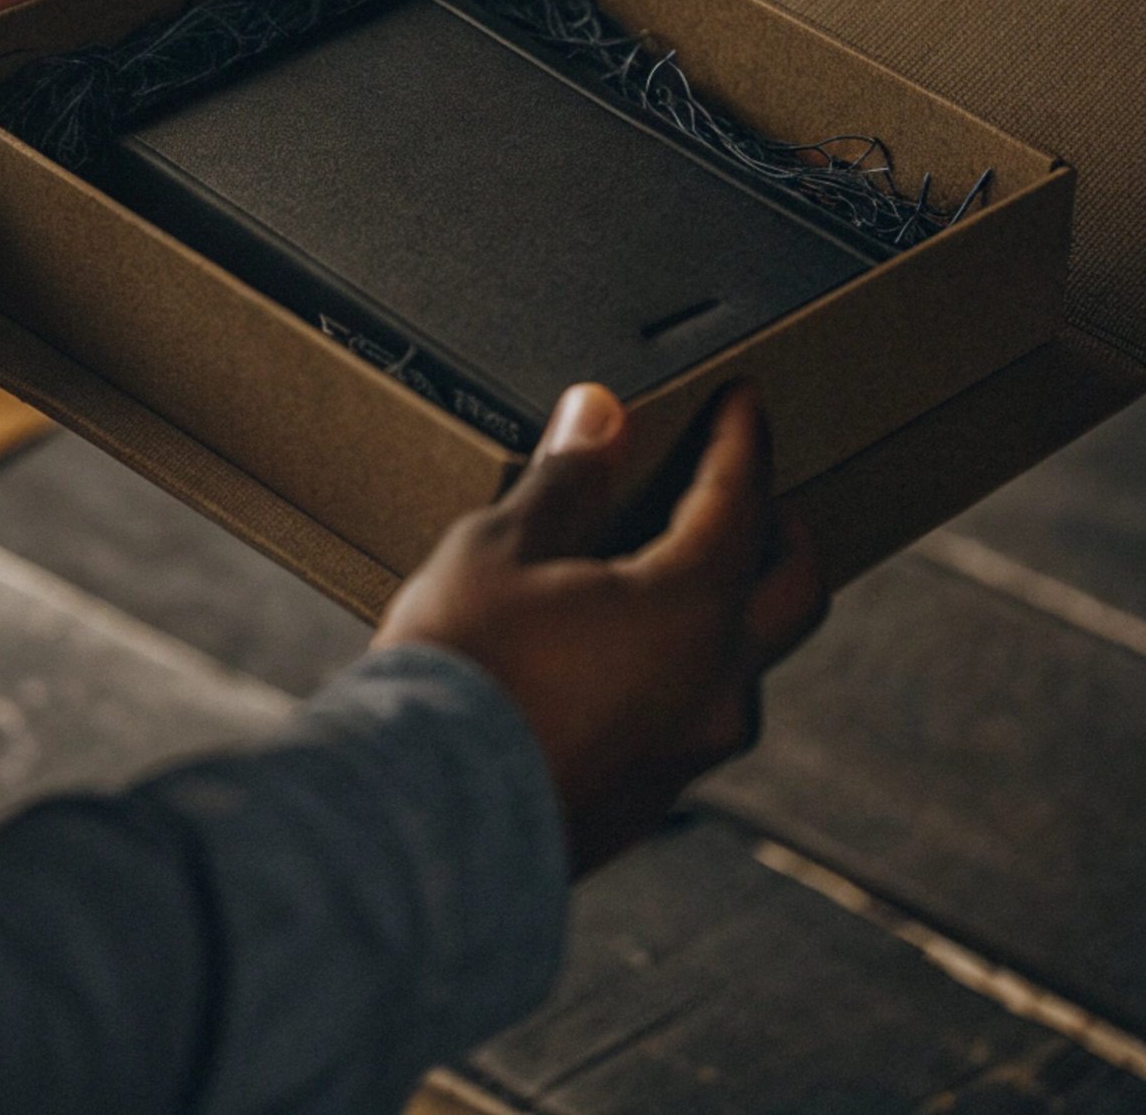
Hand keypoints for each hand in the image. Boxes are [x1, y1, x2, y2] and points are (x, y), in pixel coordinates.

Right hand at [374, 382, 825, 874]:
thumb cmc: (460, 671)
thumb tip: (598, 412)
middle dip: (783, 531)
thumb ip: (566, 478)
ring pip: (746, 666)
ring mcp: (688, 752)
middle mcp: (713, 686)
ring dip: (732, 610)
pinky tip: (627, 657)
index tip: (745, 401)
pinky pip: (695, 717)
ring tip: (681, 575)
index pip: (740, 502)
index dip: (745, 441)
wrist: (421, 814)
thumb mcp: (502, 549)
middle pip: (793, 593)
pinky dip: (684, 668)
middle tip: (756, 492)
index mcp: (689, 610)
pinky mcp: (649, 799)